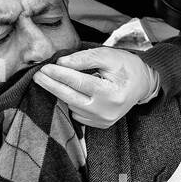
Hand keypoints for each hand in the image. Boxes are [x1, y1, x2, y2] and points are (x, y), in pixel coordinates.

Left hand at [34, 47, 159, 129]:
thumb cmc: (126, 67)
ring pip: (72, 106)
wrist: (142, 84)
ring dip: (62, 93)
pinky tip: (73, 92)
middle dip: (52, 85)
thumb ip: (84, 58)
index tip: (45, 67)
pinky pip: (78, 114)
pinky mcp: (101, 125)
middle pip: (70, 98)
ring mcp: (103, 121)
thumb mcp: (108, 56)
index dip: (59, 75)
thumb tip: (61, 64)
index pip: (78, 83)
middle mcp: (106, 111)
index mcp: (110, 93)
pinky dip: (72, 102)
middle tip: (38, 75)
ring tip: (56, 79)